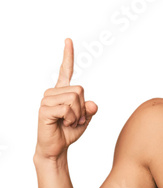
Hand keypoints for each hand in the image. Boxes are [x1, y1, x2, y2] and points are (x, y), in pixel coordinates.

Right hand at [35, 38, 97, 160]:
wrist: (57, 148)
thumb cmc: (69, 131)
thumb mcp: (85, 118)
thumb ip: (90, 109)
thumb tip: (92, 104)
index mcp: (62, 91)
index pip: (66, 70)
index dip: (68, 55)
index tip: (68, 40)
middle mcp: (53, 92)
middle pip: (80, 90)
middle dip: (83, 107)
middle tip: (75, 119)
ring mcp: (47, 99)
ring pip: (75, 99)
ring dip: (78, 114)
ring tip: (68, 122)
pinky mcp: (44, 109)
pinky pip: (68, 109)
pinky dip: (71, 119)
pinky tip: (63, 123)